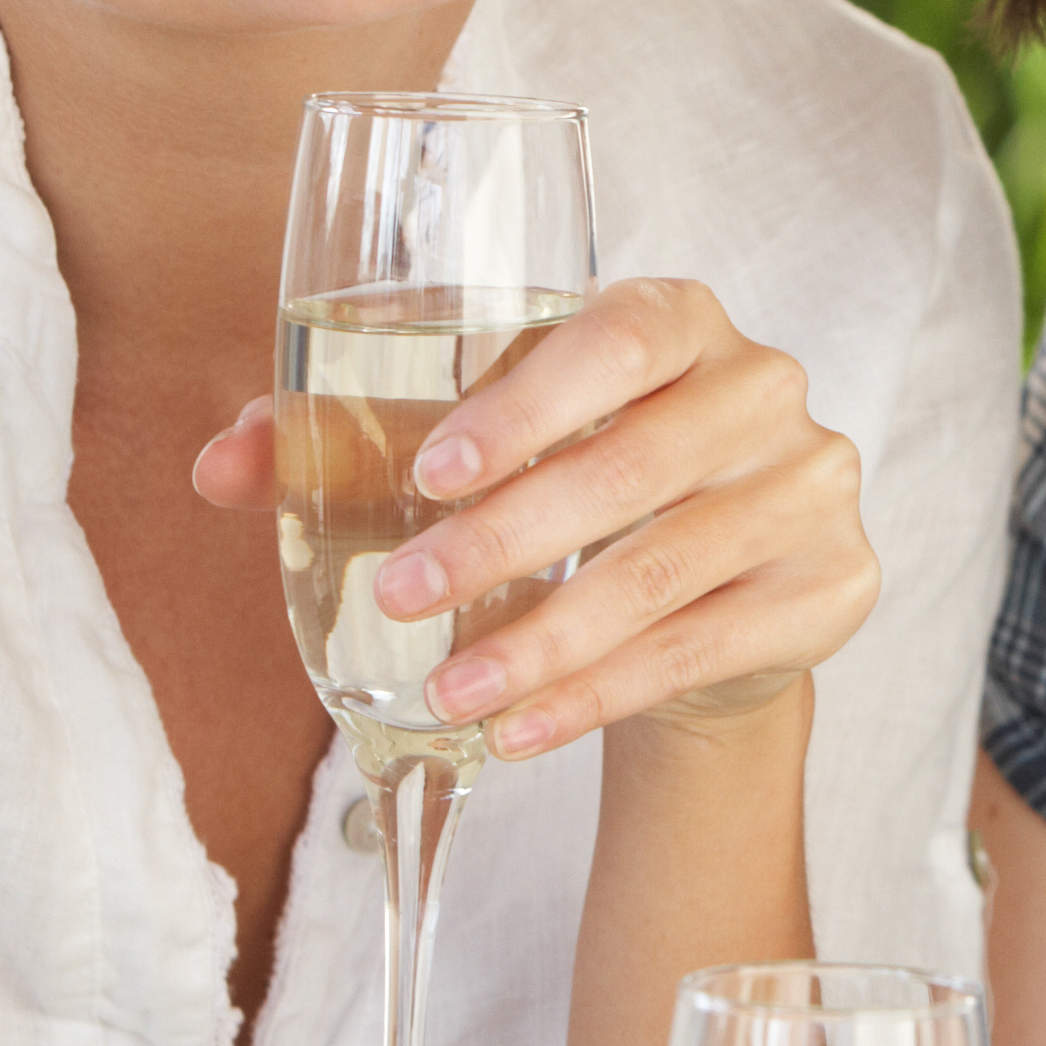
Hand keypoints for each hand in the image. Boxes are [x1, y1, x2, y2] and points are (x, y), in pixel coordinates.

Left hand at [191, 275, 875, 760]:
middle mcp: (761, 386)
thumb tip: (214, 467)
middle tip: (402, 594)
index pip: (618, 338)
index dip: (530, 402)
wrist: (719, 581)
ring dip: (544, 641)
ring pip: (664, 574)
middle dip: (505, 540)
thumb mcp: (481, 442)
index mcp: (678, 315)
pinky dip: (598, 696)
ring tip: (447, 693)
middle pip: (633, 468)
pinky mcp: (831, 587)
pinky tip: (519, 730)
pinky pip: (701, 649)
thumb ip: (349, 439)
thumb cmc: (573, 477)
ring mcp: (809, 488)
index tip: (436, 468)